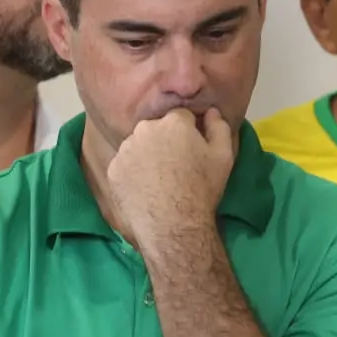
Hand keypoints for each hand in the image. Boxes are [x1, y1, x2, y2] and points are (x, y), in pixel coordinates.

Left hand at [106, 107, 233, 246]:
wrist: (173, 224)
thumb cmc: (203, 189)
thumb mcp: (224, 157)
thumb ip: (218, 127)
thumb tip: (210, 111)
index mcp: (174, 122)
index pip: (181, 116)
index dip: (189, 132)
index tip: (193, 150)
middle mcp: (145, 129)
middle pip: (157, 129)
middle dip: (166, 141)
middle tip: (176, 165)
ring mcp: (125, 149)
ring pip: (138, 145)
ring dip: (147, 155)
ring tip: (159, 179)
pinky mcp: (113, 169)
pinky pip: (125, 164)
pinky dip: (133, 172)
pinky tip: (145, 188)